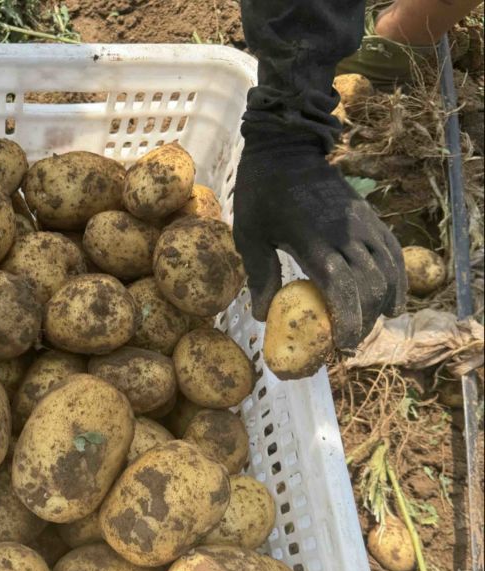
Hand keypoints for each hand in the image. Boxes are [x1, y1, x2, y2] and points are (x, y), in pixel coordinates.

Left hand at [233, 134, 405, 348]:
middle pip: (372, 286)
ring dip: (385, 300)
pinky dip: (397, 276)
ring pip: (389, 270)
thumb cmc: (261, 193)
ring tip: (372, 321)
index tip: (343, 345)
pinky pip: (393, 250)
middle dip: (366, 318)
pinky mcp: (369, 216)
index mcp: (315, 242)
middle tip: (350, 339)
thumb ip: (260, 274)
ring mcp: (362, 224)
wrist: (285, 148)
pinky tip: (391, 295)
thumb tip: (264, 316)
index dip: (348, 321)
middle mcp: (346, 235)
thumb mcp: (249, 234)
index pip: (343, 290)